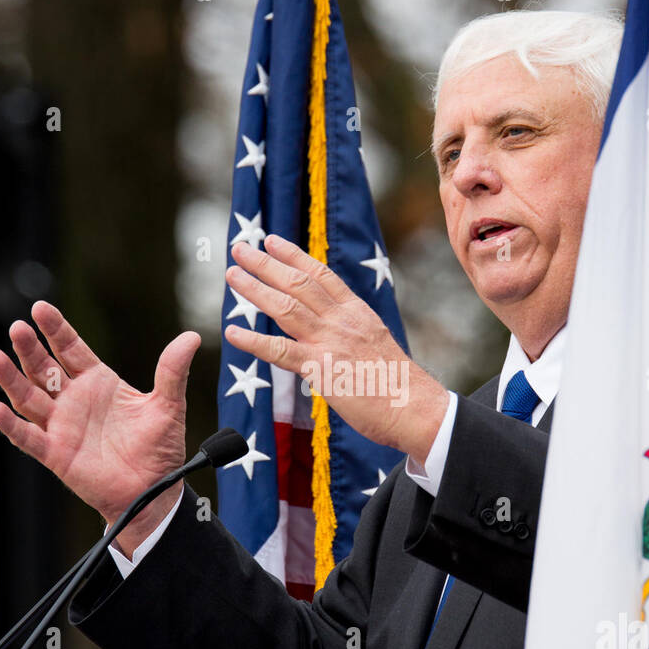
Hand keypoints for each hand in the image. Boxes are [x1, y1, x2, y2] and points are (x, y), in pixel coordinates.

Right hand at [0, 302, 200, 556]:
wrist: (154, 491)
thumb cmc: (159, 448)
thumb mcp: (168, 406)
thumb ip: (173, 372)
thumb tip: (192, 337)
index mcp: (97, 383)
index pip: (71, 349)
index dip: (56, 329)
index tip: (40, 307)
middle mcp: (73, 400)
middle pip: (44, 368)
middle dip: (30, 348)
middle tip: (18, 327)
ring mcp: (61, 426)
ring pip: (28, 397)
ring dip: (11, 378)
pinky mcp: (55, 454)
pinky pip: (27, 437)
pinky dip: (9, 424)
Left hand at [224, 235, 448, 463]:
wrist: (415, 407)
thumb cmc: (400, 384)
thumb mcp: (378, 345)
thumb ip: (354, 334)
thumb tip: (338, 334)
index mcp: (357, 313)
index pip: (321, 275)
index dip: (294, 256)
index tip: (273, 241)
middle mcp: (342, 320)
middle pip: (298, 283)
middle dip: (265, 263)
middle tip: (240, 248)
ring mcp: (331, 342)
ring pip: (285, 307)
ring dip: (254, 289)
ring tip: (232, 275)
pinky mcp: (321, 369)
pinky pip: (280, 351)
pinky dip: (254, 340)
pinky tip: (233, 332)